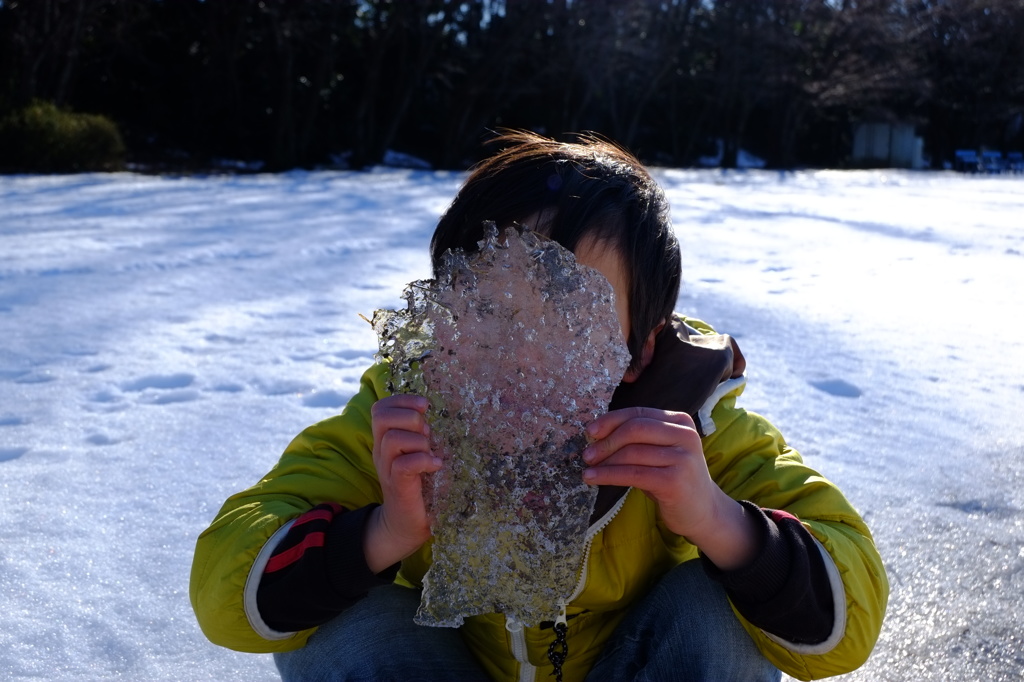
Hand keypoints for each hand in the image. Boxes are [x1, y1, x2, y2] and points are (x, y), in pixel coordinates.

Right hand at [364, 394, 441, 572]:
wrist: (406, 525)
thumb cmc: (419, 487)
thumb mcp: (418, 454)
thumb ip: (421, 435)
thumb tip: (439, 415)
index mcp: (386, 440)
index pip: (381, 408)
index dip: (402, 400)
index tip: (424, 406)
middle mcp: (382, 451)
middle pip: (382, 417)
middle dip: (410, 418)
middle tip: (427, 433)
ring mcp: (387, 468)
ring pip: (393, 438)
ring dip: (418, 440)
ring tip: (431, 452)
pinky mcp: (397, 485)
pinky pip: (403, 464)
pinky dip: (423, 460)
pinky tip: (436, 465)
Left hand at [582, 406, 756, 569]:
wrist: (704, 511)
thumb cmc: (674, 478)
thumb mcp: (660, 452)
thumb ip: (639, 439)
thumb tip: (597, 434)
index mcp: (681, 422)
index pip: (639, 413)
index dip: (611, 420)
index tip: (590, 431)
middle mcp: (685, 435)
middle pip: (635, 429)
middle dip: (606, 441)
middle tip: (587, 454)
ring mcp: (682, 458)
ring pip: (632, 453)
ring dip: (604, 461)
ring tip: (587, 469)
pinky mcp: (674, 481)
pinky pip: (633, 474)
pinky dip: (609, 475)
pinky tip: (593, 479)